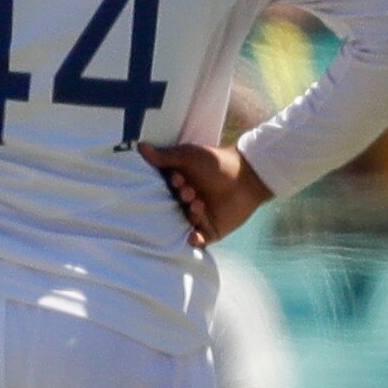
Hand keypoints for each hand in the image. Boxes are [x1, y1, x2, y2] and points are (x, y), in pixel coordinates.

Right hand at [139, 140, 270, 247]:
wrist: (248, 176)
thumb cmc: (217, 162)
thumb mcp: (188, 156)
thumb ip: (164, 156)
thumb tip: (139, 146)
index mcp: (178, 185)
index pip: (164, 190)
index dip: (170, 186)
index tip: (178, 178)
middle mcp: (185, 202)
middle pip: (172, 208)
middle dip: (180, 200)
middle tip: (190, 191)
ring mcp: (198, 217)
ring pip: (184, 223)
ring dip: (189, 215)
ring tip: (199, 203)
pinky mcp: (212, 230)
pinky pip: (199, 240)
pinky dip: (195, 240)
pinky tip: (193, 237)